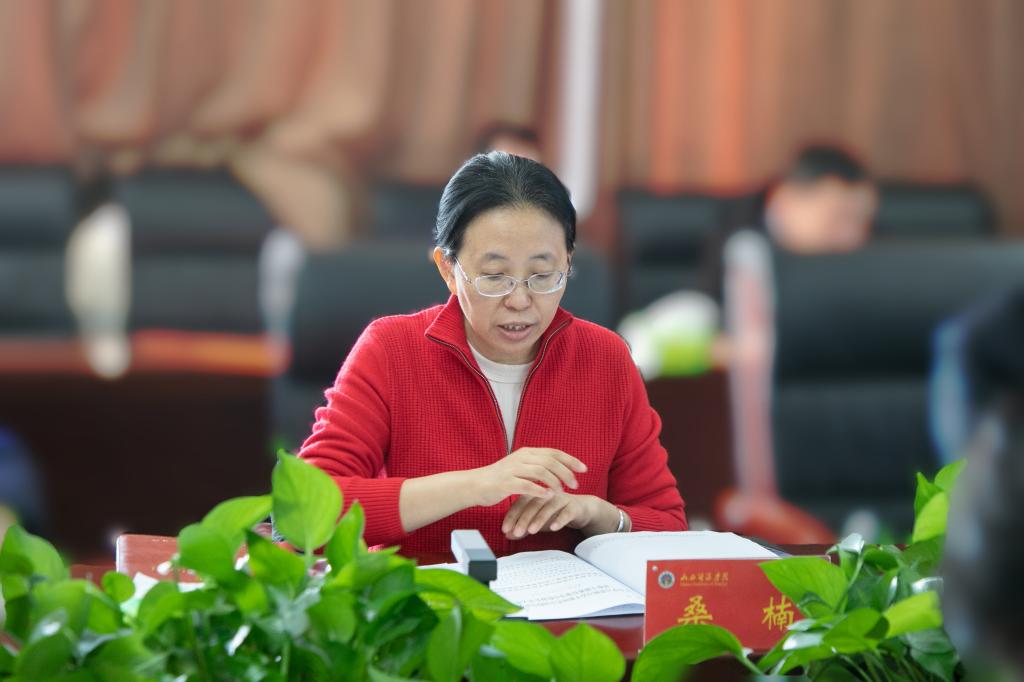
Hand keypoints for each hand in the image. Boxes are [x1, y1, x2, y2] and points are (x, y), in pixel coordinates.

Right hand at [470, 447, 586, 507]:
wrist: (474, 485)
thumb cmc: (498, 479)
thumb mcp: (519, 468)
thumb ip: (536, 467)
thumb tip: (557, 470)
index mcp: (526, 453)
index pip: (553, 452)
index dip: (570, 460)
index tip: (584, 468)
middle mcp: (521, 458)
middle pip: (550, 461)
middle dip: (566, 472)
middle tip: (576, 484)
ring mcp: (513, 469)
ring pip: (540, 472)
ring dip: (555, 482)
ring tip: (563, 492)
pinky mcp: (506, 483)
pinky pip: (527, 485)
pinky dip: (540, 490)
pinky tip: (548, 496)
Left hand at [502, 492, 599, 539]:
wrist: (582, 509)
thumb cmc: (556, 513)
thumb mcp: (538, 521)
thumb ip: (523, 527)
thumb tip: (507, 535)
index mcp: (536, 494)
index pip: (520, 502)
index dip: (512, 515)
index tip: (504, 529)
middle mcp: (548, 494)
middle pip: (533, 504)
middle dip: (523, 519)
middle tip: (516, 532)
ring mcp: (562, 499)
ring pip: (548, 507)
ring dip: (539, 519)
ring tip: (531, 531)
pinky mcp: (574, 506)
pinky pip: (567, 512)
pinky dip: (560, 520)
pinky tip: (554, 528)